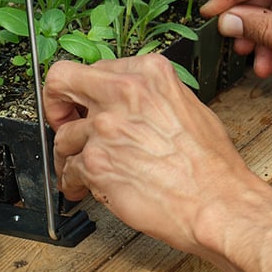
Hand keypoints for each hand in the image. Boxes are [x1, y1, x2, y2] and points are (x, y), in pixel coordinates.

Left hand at [44, 56, 268, 255]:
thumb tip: (128, 105)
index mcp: (148, 74)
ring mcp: (106, 127)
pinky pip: (70, 170)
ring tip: (77, 169)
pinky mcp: (96, 162)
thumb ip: (150, 97)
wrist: (216, 204)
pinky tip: (84, 188)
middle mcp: (123, 93)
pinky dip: (73, 182)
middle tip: (60, 121)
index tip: (85, 104)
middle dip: (55, 105)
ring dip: (67, 155)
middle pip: (61, 81)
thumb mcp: (188, 108)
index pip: (96, 68)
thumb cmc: (211, 166)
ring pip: (63, 135)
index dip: (87, 91)